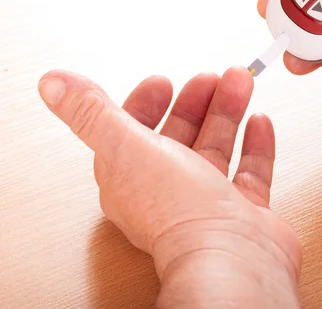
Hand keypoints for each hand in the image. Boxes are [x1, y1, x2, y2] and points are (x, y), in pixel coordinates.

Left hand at [38, 67, 300, 307]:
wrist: (231, 255)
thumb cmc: (178, 212)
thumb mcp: (126, 147)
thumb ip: (91, 113)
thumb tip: (53, 83)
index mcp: (133, 178)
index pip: (134, 134)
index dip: (146, 104)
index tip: (163, 81)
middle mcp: (170, 191)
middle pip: (182, 135)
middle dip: (197, 100)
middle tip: (214, 76)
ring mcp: (209, 202)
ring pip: (218, 147)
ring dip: (228, 112)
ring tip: (241, 83)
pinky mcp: (244, 210)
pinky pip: (250, 171)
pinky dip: (255, 144)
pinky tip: (259, 122)